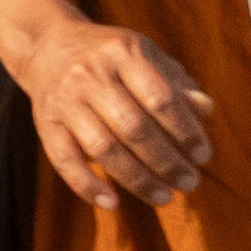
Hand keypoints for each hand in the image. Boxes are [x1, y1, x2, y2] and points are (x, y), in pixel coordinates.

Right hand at [0, 0, 212, 207]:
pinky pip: (64, 160)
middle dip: (166, 161)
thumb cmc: (110, 57)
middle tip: (189, 182)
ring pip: (102, 147)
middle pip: (133, 127)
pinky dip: (87, 185)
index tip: (203, 156)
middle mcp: (91, 74)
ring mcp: (65, 100)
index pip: (160, 98)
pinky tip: (112, 203)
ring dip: (136, 179)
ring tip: (163, 197)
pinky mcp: (44, 122)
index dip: (185, 131)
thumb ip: (175, 82)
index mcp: (123, 52)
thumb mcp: (145, 56)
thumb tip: (205, 109)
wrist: (48, 47)